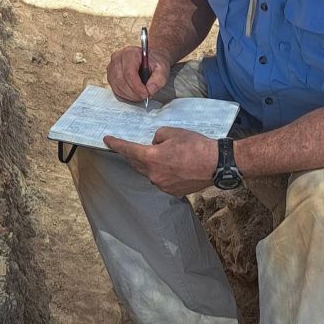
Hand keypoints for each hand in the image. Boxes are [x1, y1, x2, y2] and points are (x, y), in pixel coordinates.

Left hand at [103, 127, 218, 196]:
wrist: (216, 164)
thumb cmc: (197, 146)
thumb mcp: (173, 132)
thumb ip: (158, 136)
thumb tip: (155, 143)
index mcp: (151, 158)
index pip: (127, 150)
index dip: (115, 144)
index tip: (107, 140)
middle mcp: (153, 174)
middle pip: (135, 164)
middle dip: (133, 155)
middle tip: (134, 148)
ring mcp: (163, 185)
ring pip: (149, 173)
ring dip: (151, 165)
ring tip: (166, 156)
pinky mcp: (172, 191)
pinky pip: (161, 180)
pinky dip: (163, 173)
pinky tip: (175, 167)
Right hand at [106, 46, 170, 103]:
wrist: (149, 60)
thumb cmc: (154, 63)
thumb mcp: (162, 69)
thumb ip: (159, 79)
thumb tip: (150, 90)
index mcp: (131, 53)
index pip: (129, 72)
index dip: (137, 86)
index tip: (146, 94)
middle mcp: (118, 58)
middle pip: (121, 80)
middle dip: (133, 93)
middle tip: (144, 97)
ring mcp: (112, 67)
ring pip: (117, 86)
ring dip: (129, 95)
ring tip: (141, 96)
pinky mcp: (110, 76)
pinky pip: (115, 90)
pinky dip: (125, 95)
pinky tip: (134, 95)